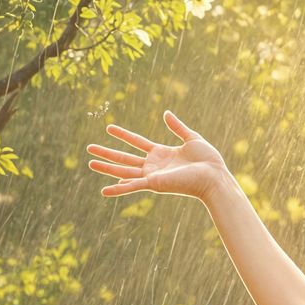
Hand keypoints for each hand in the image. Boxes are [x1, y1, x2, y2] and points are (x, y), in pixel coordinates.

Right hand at [85, 109, 230, 203]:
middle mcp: (154, 166)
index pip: (137, 142)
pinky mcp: (154, 184)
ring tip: (89, 163)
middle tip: (89, 149)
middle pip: (125, 158)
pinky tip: (103, 191)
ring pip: (124, 171)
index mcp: (161, 154)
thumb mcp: (191, 138)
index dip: (123, 134)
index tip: (108, 127)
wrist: (214, 175)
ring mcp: (152, 175)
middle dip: (107, 153)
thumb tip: (166, 113)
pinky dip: (118, 190)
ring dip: (106, 168)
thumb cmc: (208, 160)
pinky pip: (132, 186)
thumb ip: (177, 126)